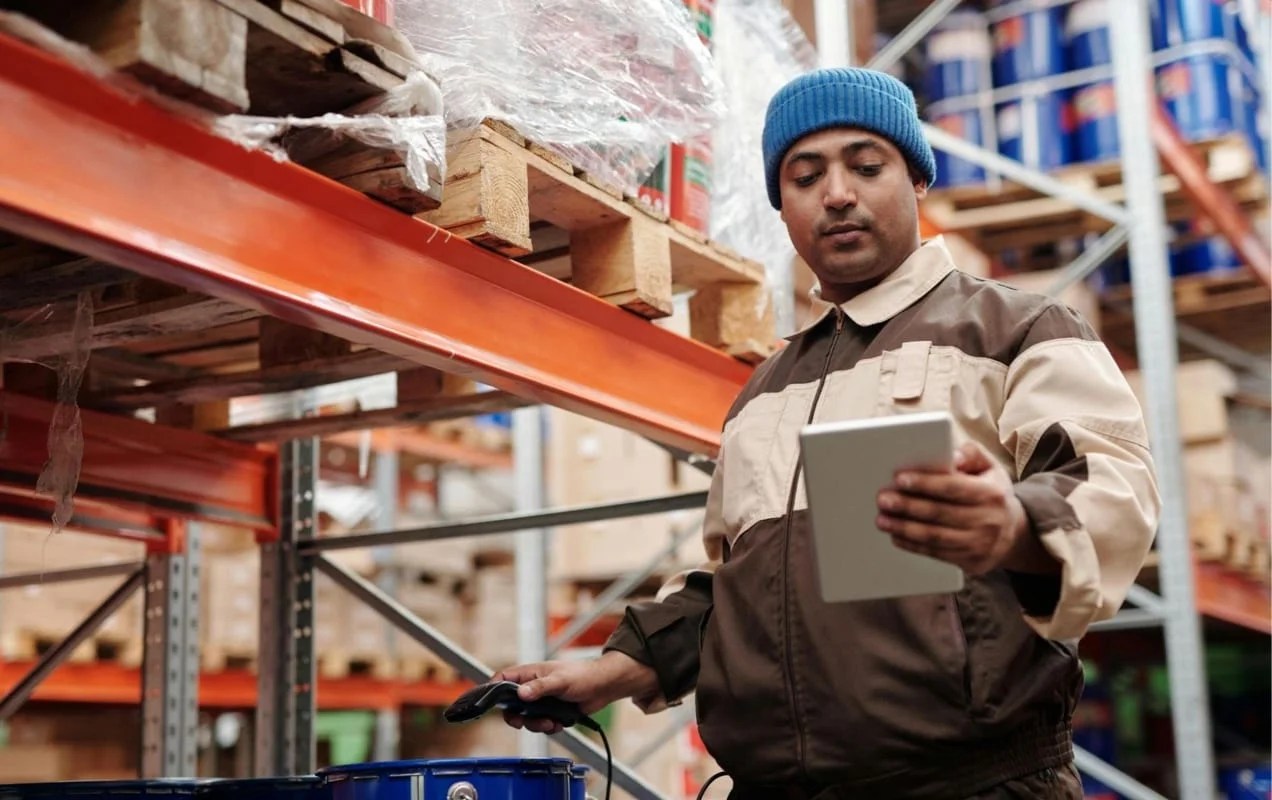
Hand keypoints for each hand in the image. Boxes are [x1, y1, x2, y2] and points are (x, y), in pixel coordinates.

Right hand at [495, 650, 656, 733]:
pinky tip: (559, 723)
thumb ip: (540, 687)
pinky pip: (541, 724)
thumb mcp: (560, 681)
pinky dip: (548, 727)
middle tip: (523, 723)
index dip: (493, 691)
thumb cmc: (582, 675)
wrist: (603, 687)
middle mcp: (532, 687)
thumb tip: (521, 694)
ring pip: (526, 718)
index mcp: (529, 673)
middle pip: (511, 705)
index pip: (502, 679)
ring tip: (551, 723)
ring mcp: (541, 700)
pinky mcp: (551, 711)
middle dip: (518, 717)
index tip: (493, 705)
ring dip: (536, 724)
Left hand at [875, 441, 1031, 575]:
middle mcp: (988, 520)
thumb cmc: (991, 494)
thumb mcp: (990, 468)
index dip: (925, 483)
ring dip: (904, 528)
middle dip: (907, 506)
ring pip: (935, 536)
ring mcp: (979, 544)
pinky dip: (913, 545)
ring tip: (882, 519)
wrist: (1013, 534)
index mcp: (991, 493)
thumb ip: (971, 454)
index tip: (900, 479)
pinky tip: (896, 536)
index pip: (953, 487)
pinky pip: (936, 553)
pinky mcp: (970, 562)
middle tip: (883, 499)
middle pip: (940, 513)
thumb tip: (952, 455)